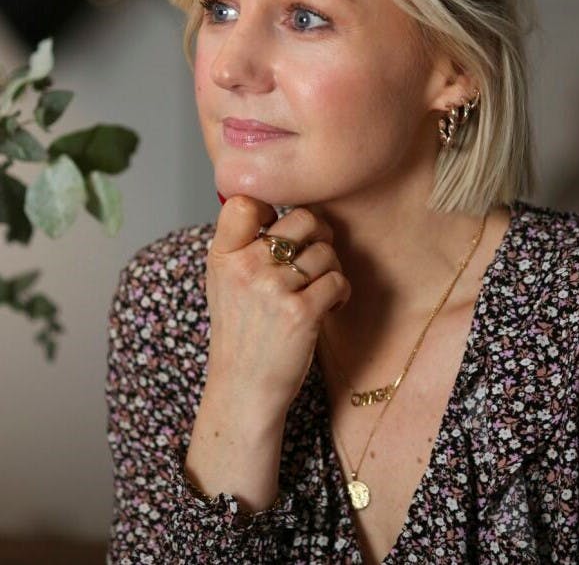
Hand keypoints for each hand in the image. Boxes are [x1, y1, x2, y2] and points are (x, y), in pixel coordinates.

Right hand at [205, 195, 349, 414]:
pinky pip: (338, 281)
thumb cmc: (241, 332)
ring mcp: (273, 289)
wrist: (243, 390)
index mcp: (223, 256)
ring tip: (319, 290)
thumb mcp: (225, 282)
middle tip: (316, 255)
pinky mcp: (301, 312)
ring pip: (326, 252)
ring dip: (332, 269)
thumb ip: (244, 245)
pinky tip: (328, 307)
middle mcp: (245, 267)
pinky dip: (340, 293)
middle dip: (319, 234)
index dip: (271, 206)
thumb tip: (280, 205)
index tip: (277, 226)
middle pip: (303, 218)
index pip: (245, 203)